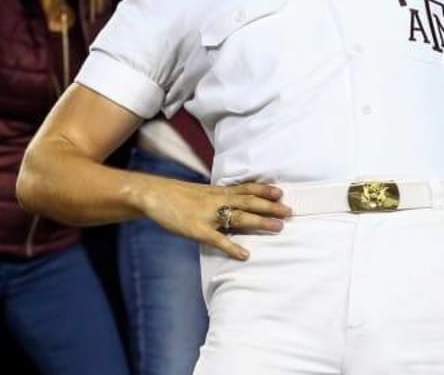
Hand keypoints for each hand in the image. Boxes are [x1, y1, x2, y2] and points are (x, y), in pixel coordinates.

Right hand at [141, 179, 290, 261]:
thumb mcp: (201, 191)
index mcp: (217, 191)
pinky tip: (244, 255)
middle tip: (289, 211)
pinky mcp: (198, 229)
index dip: (264, 190)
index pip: (246, 189)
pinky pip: (218, 239)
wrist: (154, 195)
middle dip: (270, 206)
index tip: (281, 192)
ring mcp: (208, 215)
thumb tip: (232, 200)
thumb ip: (217, 196)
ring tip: (278, 227)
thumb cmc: (177, 195)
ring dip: (260, 222)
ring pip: (239, 217)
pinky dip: (232, 247)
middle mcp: (217, 200)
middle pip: (249, 202)